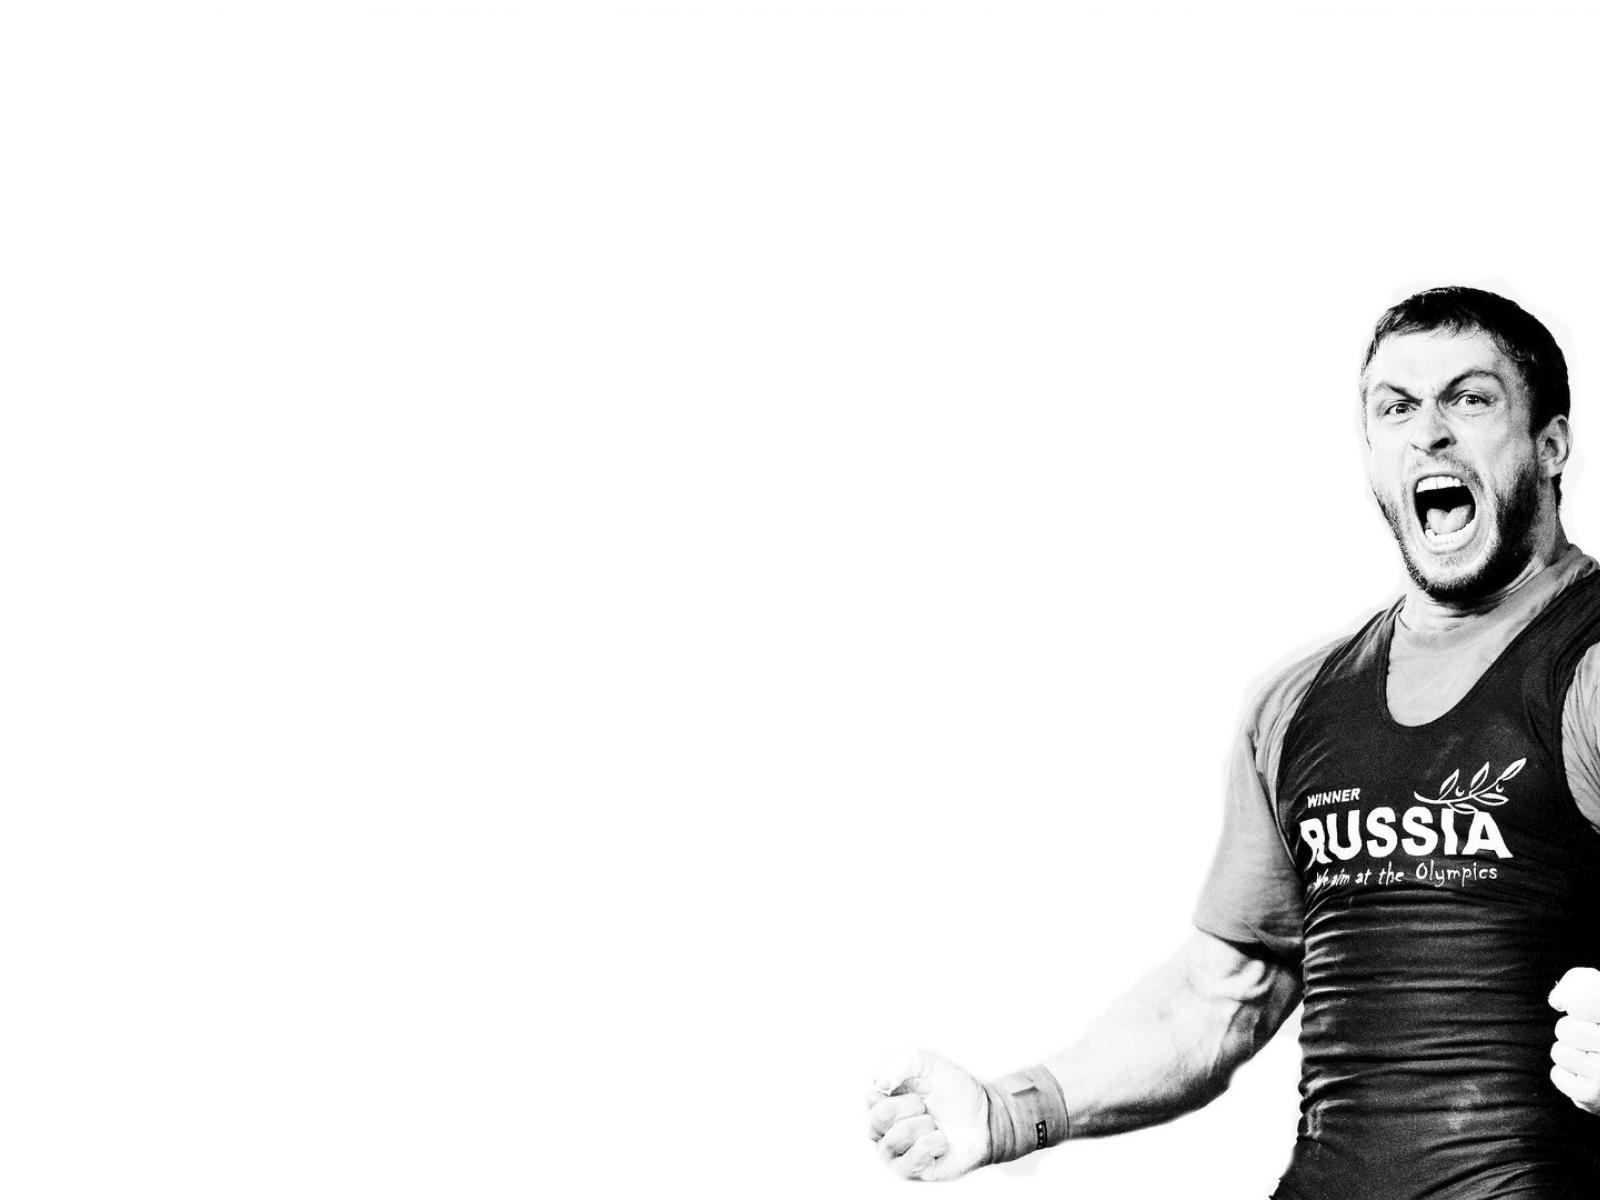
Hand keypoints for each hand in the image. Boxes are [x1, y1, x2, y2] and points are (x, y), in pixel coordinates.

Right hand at [865, 1047, 988, 1180]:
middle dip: (910, 1106)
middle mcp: (880, 1126)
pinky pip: (911, 1161)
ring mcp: (893, 1151)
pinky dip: (933, 1144)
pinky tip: (941, 1139)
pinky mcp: (910, 1171)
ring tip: (934, 1123)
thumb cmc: (951, 1088)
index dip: (903, 1084)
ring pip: (894, 1140)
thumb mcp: (927, 1062)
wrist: (983, 1117)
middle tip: (926, 1105)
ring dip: (923, 1126)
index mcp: (879, 1098)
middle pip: (878, 1117)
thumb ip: (900, 1062)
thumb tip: (881, 1084)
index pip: (872, 1093)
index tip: (924, 1082)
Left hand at [1549, 967, 1599, 1113]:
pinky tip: (1588, 1076)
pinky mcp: (1594, 1096)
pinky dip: (1567, 1076)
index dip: (1573, 1000)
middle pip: (1565, 1030)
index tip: (1580, 1007)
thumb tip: (1556, 1001)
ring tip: (1593, 1058)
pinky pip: (1557, 1075)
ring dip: (1570, 1053)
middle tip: (1593, 1039)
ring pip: (1559, 1052)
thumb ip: (1580, 983)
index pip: (1581, 1001)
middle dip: (1573, 1031)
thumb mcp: (1599, 993)